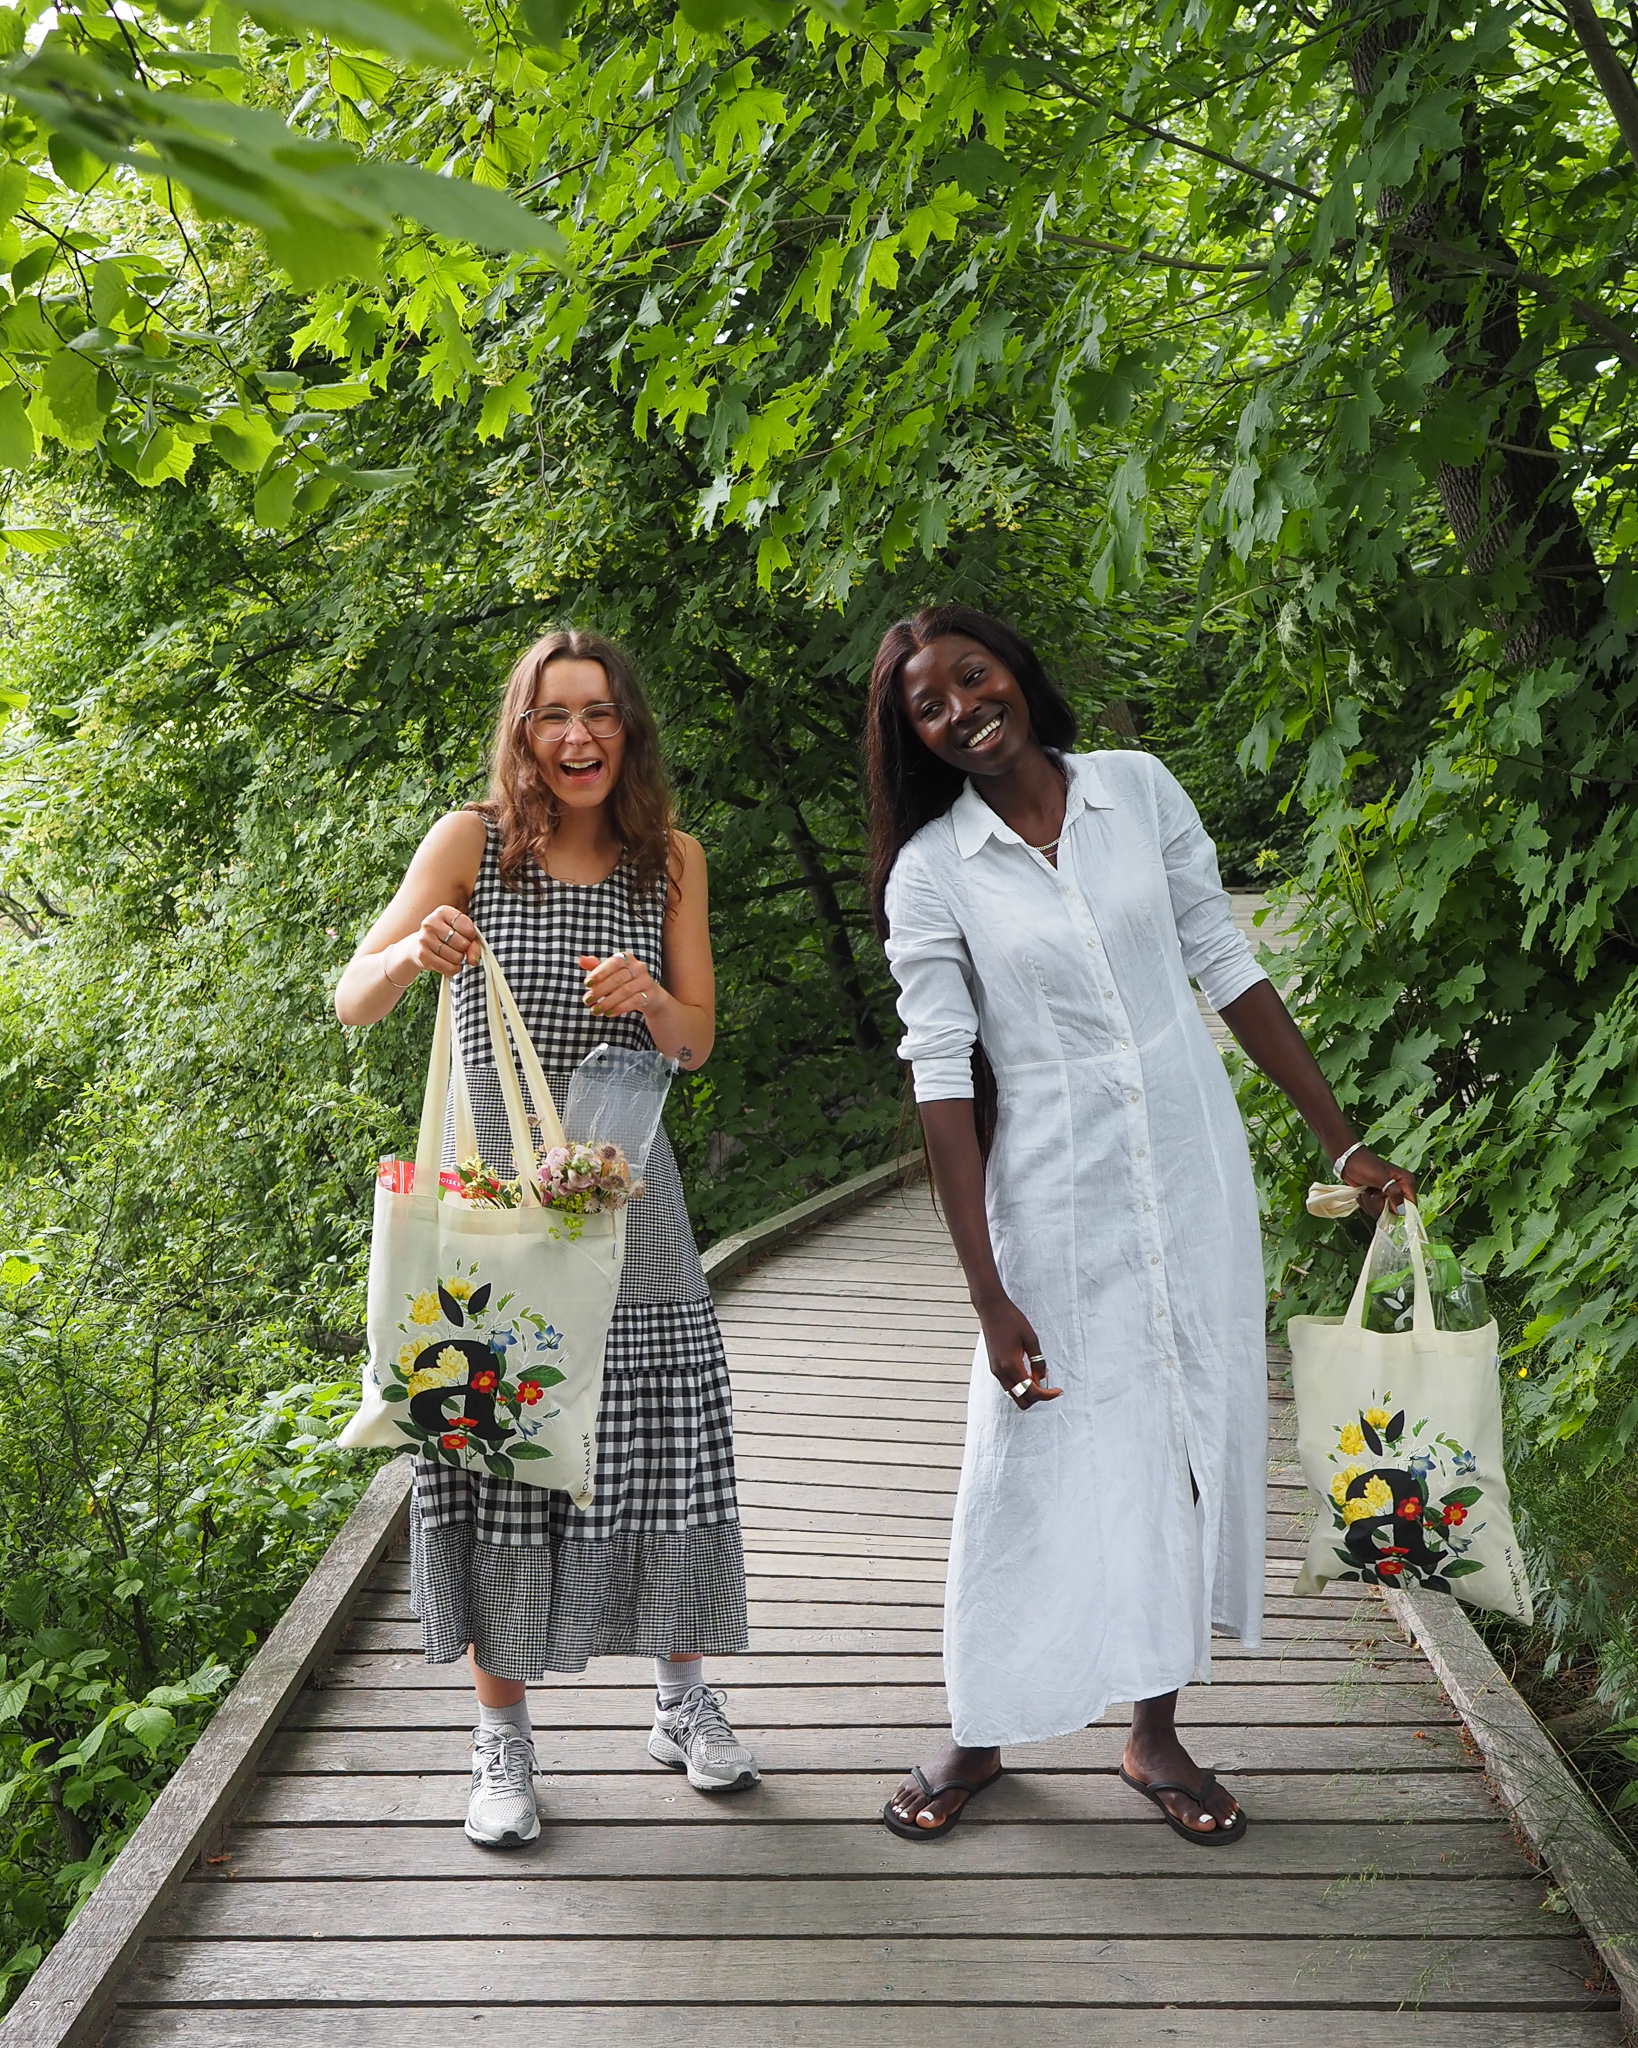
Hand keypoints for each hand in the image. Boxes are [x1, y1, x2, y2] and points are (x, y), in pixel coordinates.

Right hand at [393, 905, 480, 981]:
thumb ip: (473, 943)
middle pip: (462, 943)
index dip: (471, 935)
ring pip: (456, 957)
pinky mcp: (422, 955)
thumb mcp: (461, 932)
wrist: (418, 945)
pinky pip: (447, 967)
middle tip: (458, 947)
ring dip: (459, 959)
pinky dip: (453, 969)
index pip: (466, 924)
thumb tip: (474, 959)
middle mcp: (431, 923)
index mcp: (442, 912)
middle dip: (465, 949)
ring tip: (452, 954)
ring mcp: (425, 939)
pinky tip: (450, 964)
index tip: (467, 936)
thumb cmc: (444, 936)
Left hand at [579, 950, 659, 1019]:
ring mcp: (646, 981)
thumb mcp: (609, 974)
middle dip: (600, 990)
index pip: (613, 963)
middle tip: (587, 1000)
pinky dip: (619, 1008)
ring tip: (595, 1010)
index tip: (586, 984)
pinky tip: (608, 1013)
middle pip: (618, 978)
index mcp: (627, 958)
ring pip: (625, 991)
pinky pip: (634, 1002)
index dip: (599, 973)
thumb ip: (596, 967)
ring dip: (608, 1002)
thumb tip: (581, 959)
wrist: (649, 995)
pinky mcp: (650, 995)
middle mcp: (639, 967)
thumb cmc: (624, 982)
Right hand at [978, 1296, 1063, 1411]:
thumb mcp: (1031, 1339)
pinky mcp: (994, 1367)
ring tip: (1038, 1374)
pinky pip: (1009, 1385)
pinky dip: (1021, 1384)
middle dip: (1037, 1397)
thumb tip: (1043, 1380)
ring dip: (1028, 1390)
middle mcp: (1001, 1372)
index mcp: (1011, 1366)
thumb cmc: (1012, 1320)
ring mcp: (995, 1371)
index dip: (1048, 1395)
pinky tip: (1028, 1370)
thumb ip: (1038, 1362)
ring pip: (1014, 1394)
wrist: (991, 1309)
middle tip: (1048, 1384)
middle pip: (1021, 1401)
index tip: (1058, 1390)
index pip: (1032, 1392)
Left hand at [1340, 1146, 1416, 1220]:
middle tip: (1372, 1192)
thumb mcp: (1380, 1177)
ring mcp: (1387, 1195)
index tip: (1386, 1205)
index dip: (1399, 1209)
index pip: (1411, 1205)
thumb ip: (1393, 1192)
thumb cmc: (1364, 1165)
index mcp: (1405, 1182)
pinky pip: (1372, 1210)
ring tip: (1366, 1189)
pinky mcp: (1376, 1198)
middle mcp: (1399, 1190)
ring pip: (1381, 1212)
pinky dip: (1365, 1202)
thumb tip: (1402, 1211)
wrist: (1347, 1161)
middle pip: (1394, 1211)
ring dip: (1370, 1203)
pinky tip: (1362, 1192)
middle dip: (1379, 1205)